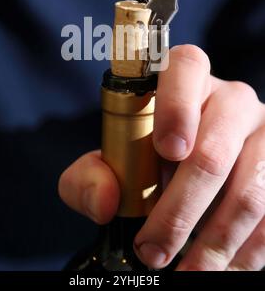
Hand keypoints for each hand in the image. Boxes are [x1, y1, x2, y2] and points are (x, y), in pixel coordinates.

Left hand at [59, 45, 264, 270]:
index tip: (166, 150)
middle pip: (213, 150)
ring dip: (212, 243)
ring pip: (248, 192)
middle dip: (179, 210)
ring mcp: (263, 132)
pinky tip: (217, 267)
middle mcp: (230, 100)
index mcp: (185, 81)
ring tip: (184, 273)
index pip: (186, 68)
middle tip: (152, 249)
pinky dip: (243, 251)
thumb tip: (106, 200)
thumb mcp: (115, 161)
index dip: (177, 105)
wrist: (199, 165)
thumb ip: (90, 175)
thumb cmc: (151, 156)